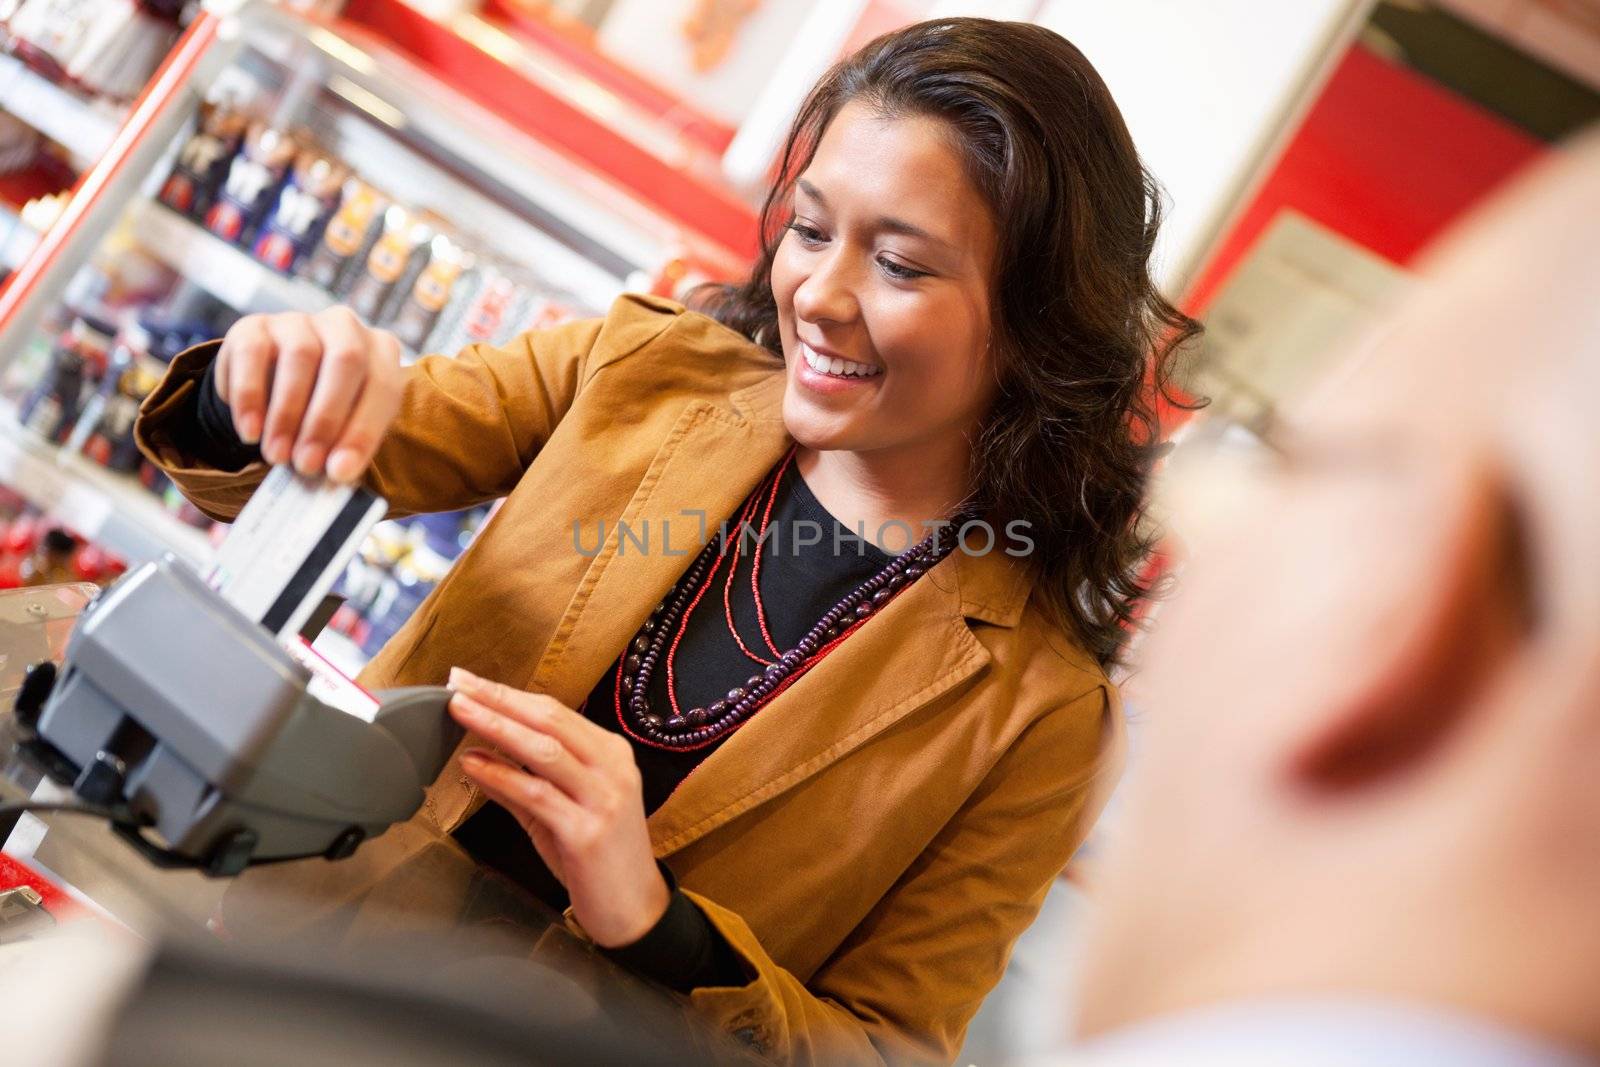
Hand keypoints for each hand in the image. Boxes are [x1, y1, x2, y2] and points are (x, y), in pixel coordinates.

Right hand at [214, 306, 402, 482]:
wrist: (272, 385)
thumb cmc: (323, 412)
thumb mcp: (344, 427)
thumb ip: (345, 446)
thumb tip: (338, 473)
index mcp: (380, 351)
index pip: (383, 386)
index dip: (363, 431)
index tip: (340, 471)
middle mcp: (345, 327)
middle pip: (346, 361)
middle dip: (326, 420)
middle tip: (306, 463)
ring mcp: (299, 322)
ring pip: (301, 356)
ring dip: (287, 413)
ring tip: (277, 455)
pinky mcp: (254, 326)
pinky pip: (252, 355)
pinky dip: (250, 398)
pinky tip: (251, 432)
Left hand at [446, 667, 670, 947]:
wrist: (634, 911)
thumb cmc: (599, 858)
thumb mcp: (562, 811)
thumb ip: (524, 782)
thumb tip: (476, 756)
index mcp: (611, 753)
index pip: (554, 711)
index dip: (508, 694)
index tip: (469, 681)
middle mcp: (612, 768)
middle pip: (549, 720)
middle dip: (498, 699)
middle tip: (457, 684)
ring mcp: (603, 798)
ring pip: (544, 750)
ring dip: (497, 727)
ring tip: (459, 712)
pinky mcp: (587, 832)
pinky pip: (537, 795)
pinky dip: (502, 777)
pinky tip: (473, 765)